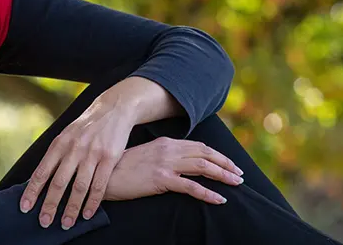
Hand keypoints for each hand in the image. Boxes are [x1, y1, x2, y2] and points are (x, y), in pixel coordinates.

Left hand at [19, 96, 133, 229]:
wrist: (113, 108)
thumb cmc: (86, 126)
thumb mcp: (66, 135)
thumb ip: (56, 154)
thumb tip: (40, 178)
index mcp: (59, 144)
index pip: (42, 171)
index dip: (32, 191)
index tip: (25, 207)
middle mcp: (73, 149)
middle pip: (58, 182)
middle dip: (50, 205)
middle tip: (44, 222)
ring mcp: (91, 153)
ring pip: (79, 187)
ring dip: (71, 208)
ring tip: (66, 223)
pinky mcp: (109, 157)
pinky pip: (99, 184)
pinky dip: (93, 202)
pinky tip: (87, 213)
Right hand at [105, 136, 243, 203]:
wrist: (102, 175)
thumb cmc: (121, 168)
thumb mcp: (144, 156)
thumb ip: (162, 156)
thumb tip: (178, 164)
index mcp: (165, 142)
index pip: (198, 146)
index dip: (217, 154)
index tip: (229, 163)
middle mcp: (168, 150)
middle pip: (205, 154)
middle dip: (226, 163)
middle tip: (240, 174)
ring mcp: (165, 164)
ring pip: (203, 167)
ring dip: (223, 175)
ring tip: (236, 184)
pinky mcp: (161, 179)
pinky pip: (191, 187)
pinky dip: (208, 193)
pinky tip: (219, 199)